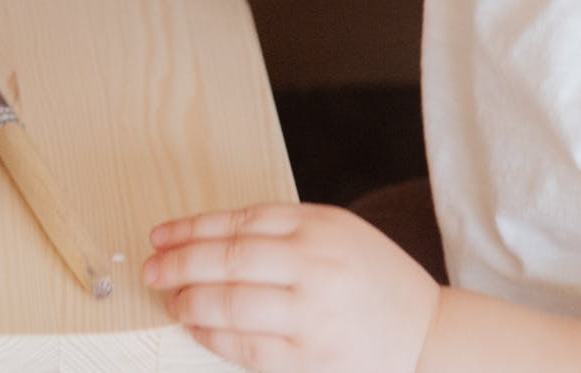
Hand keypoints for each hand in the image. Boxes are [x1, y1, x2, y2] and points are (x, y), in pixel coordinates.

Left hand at [145, 203, 441, 372]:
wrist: (429, 336)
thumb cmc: (376, 283)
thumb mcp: (338, 233)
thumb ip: (284, 230)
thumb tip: (209, 238)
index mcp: (321, 226)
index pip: (239, 221)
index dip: (191, 228)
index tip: (161, 235)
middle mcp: (316, 265)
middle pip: (228, 258)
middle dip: (179, 263)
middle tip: (151, 268)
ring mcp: (313, 314)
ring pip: (230, 302)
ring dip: (189, 300)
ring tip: (170, 298)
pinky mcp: (310, 359)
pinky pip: (245, 346)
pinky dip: (211, 335)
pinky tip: (196, 327)